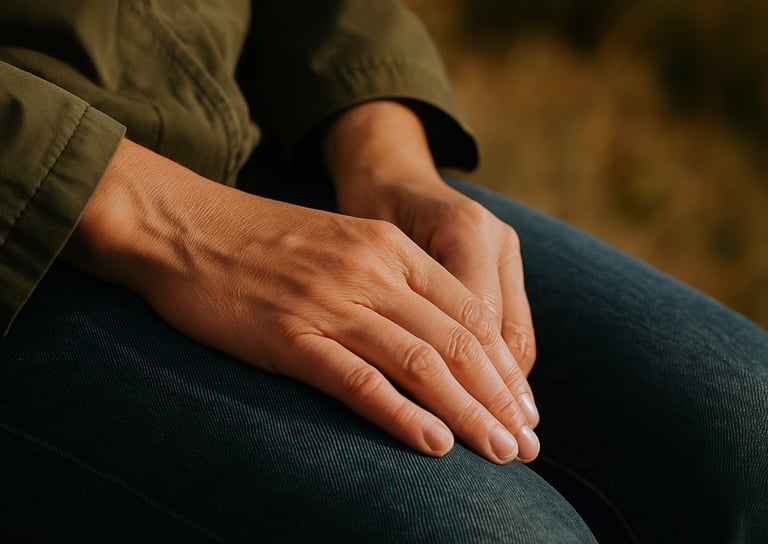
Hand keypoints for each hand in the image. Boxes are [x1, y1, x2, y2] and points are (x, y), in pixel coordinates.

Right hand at [65, 139, 538, 463]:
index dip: (505, 365)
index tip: (525, 407)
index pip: (471, 312)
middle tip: (529, 445)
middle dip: (500, 398)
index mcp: (389, 248)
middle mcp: (371, 271)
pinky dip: (401, 414)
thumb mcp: (341, 243)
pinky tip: (433, 445)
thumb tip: (433, 335)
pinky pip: (359, 379)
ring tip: (502, 455)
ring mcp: (331, 302)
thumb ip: (390, 279)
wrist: (184, 225)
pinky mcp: (289, 334)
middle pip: (458, 342)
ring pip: (421, 363)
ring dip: (468, 413)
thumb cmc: (260, 241)